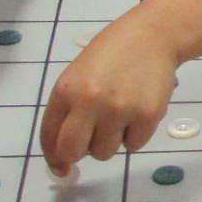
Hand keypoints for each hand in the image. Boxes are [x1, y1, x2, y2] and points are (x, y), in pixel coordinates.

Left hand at [40, 19, 178, 168]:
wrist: (151, 36)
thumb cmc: (111, 56)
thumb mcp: (78, 76)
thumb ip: (67, 111)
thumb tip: (62, 157)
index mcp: (66, 90)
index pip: (49, 137)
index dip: (54, 156)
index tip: (61, 166)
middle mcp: (89, 101)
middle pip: (72, 151)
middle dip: (78, 154)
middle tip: (91, 142)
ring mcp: (119, 110)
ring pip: (104, 153)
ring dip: (110, 142)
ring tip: (119, 116)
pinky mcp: (147, 116)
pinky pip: (134, 146)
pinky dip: (135, 135)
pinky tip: (137, 111)